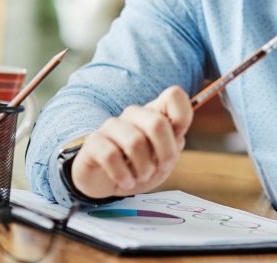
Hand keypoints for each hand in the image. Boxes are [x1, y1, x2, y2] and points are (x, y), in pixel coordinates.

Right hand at [70, 86, 192, 199]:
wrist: (106, 181)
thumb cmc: (140, 167)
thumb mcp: (163, 160)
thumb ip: (173, 146)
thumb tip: (176, 138)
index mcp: (155, 112)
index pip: (174, 95)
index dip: (182, 116)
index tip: (178, 137)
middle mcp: (134, 114)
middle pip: (157, 123)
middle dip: (165, 153)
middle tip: (161, 168)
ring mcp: (112, 126)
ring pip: (135, 142)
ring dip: (144, 168)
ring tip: (142, 177)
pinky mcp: (93, 142)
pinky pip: (111, 156)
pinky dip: (123, 175)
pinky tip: (126, 182)